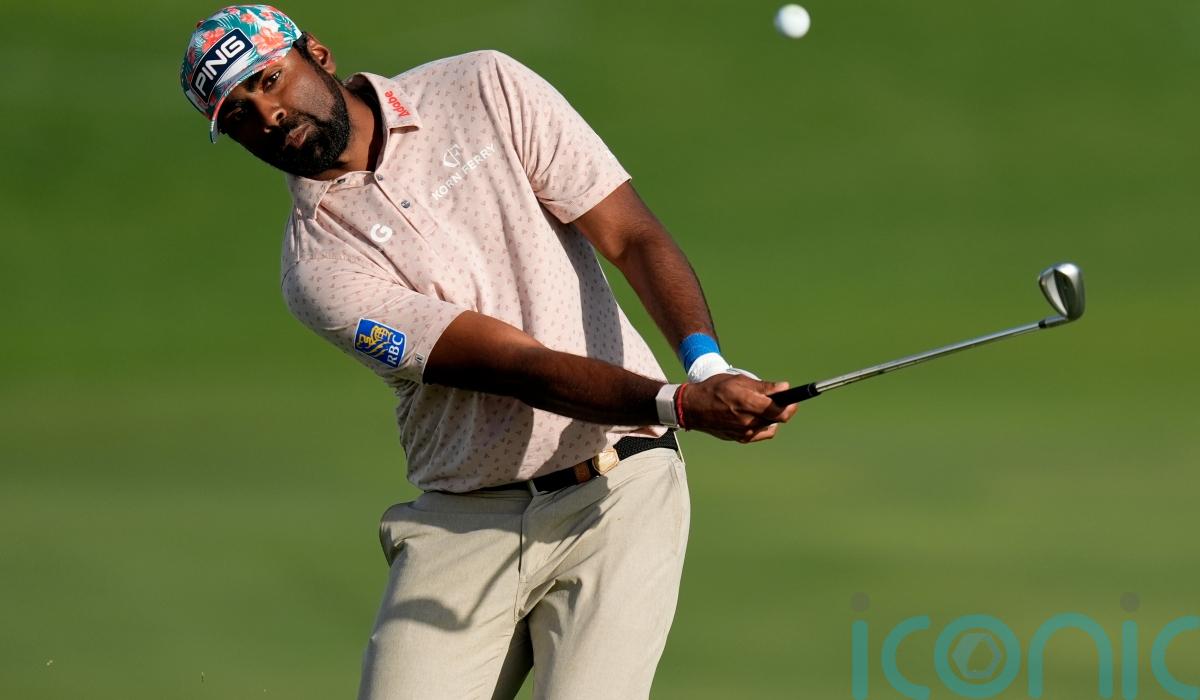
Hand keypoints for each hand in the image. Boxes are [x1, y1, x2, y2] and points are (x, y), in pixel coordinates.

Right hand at [680, 374, 797, 442]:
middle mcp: (747, 421)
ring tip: (760, 405)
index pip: (780, 410)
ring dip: (771, 416)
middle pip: (778, 418)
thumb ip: (763, 387)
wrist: (693, 408)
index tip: (795, 398)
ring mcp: (744, 433)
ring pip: (770, 425)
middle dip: (783, 408)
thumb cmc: (714, 389)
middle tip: (782, 399)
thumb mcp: (738, 381)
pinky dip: (763, 424)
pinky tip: (757, 416)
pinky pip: (761, 433)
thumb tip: (784, 388)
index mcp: (747, 404)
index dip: (791, 404)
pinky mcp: (741, 439)